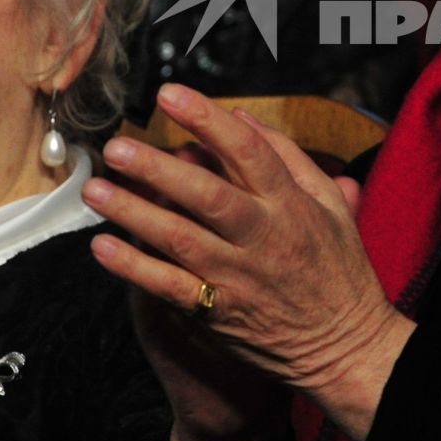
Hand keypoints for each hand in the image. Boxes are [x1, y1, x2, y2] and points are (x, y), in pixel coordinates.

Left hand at [86, 84, 413, 440]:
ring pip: (180, 239)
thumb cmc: (338, 270)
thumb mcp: (330, 205)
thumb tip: (242, 118)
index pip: (248, 152)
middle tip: (118, 147)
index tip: (171, 94)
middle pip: (206, 195)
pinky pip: (172, 288)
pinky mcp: (220, 313)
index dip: (207, 120)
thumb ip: (290, 158)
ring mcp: (239, 277)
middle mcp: (263, 237)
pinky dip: (136, 268)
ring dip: (133, 213)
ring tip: (95, 189)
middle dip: (158, 169)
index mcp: (290, 205)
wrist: (345, 346)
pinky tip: (104, 248)